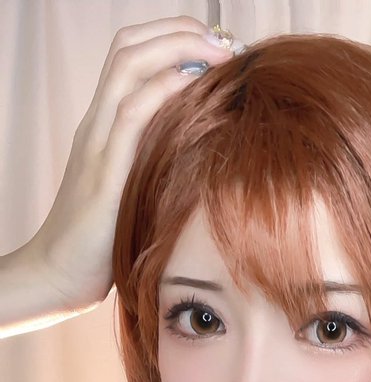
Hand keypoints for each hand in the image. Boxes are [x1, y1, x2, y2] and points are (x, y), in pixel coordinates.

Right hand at [27, 16, 233, 311]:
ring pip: (129, 65)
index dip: (174, 37)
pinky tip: (195, 87)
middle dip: (181, 31)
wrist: (58, 275)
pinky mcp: (103, 172)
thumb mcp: (135, 192)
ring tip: (220, 55)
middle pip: (129, 46)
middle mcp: (96, 124)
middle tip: (226, 42)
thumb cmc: (103, 243)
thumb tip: (206, 157)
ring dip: (178, 49)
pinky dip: (164, 90)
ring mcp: (96, 143)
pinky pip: (131, 114)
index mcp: (103, 125)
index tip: (219, 48)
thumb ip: (157, 165)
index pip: (131, 54)